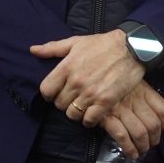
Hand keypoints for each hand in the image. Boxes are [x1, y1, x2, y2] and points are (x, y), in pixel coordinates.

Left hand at [30, 30, 144, 126]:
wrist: (130, 48)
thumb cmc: (101, 44)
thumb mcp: (75, 42)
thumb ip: (52, 48)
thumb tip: (33, 50)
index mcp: (66, 67)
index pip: (46, 90)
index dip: (49, 94)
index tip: (55, 92)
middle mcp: (76, 82)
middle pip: (59, 104)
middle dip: (63, 102)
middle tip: (71, 98)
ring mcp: (91, 93)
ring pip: (72, 114)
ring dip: (75, 112)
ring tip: (81, 106)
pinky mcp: (106, 102)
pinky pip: (89, 120)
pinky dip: (89, 120)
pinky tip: (92, 113)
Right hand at [101, 80, 163, 158]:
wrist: (89, 77)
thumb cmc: (111, 80)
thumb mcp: (130, 80)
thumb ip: (142, 93)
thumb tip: (153, 115)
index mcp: (143, 90)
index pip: (163, 110)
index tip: (160, 130)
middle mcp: (134, 100)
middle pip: (153, 125)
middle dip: (154, 140)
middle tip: (149, 144)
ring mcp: (120, 109)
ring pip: (140, 133)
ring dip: (142, 146)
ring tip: (140, 150)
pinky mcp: (107, 117)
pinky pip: (122, 136)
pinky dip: (129, 148)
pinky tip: (131, 153)